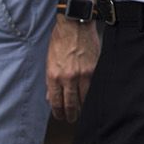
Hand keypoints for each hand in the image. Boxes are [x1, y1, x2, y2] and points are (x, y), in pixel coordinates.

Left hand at [46, 7, 100, 121]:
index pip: (56, 101)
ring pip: (83, 98)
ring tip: (82, 112)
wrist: (74, 24)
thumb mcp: (49, 60)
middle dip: (70, 114)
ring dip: (82, 107)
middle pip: (70, 103)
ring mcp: (82, 74)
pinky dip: (91, 94)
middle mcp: (67, 77)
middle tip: (71, 119)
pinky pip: (93, 87)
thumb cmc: (60, 39)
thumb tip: (51, 96)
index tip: (60, 116)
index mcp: (53, 75)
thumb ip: (51, 80)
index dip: (58, 112)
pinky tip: (91, 98)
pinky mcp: (94, 69)